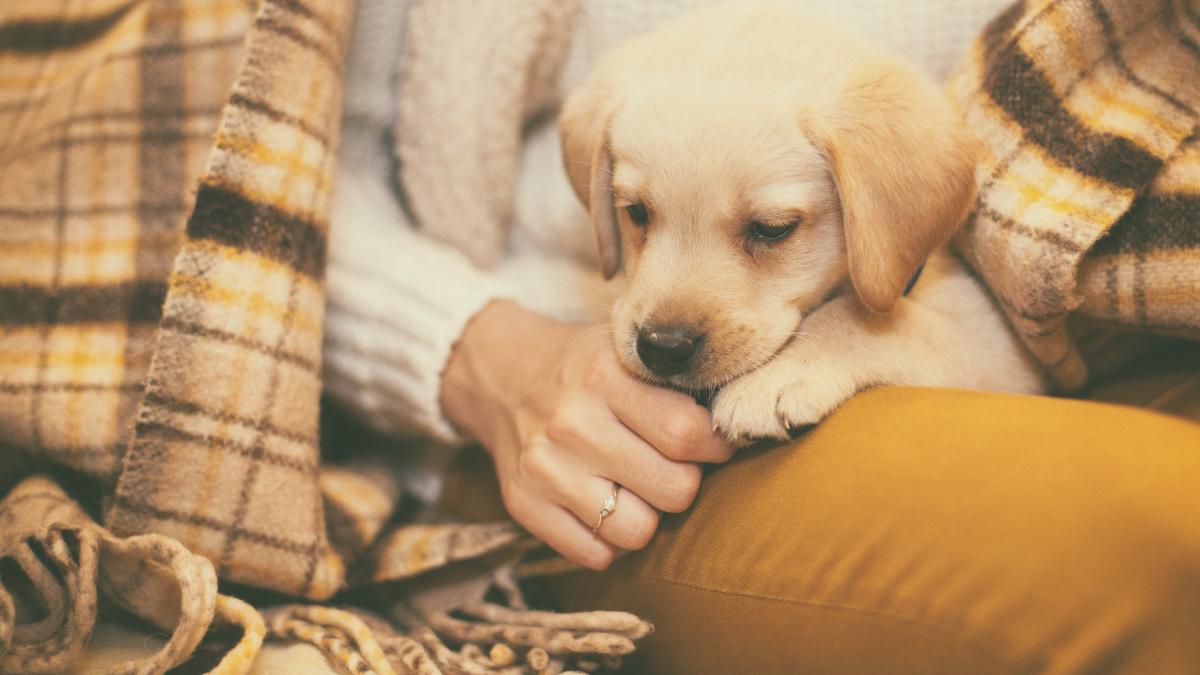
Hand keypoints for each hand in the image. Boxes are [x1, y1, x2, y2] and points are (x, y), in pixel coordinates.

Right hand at [440, 300, 733, 569]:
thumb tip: (740, 422)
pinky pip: (594, 555)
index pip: (689, 434)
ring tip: (638, 487)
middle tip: (673, 465)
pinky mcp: (523, 504)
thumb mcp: (627, 350)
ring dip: (648, 515)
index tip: (711, 441)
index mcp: (605, 377)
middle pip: (674, 490)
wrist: (502, 375)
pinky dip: (609, 540)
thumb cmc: (585, 365)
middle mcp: (573, 425)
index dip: (715, 444)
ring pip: (637, 532)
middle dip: (685, 481)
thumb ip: (677, 381)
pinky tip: (605, 504)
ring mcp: (545, 469)